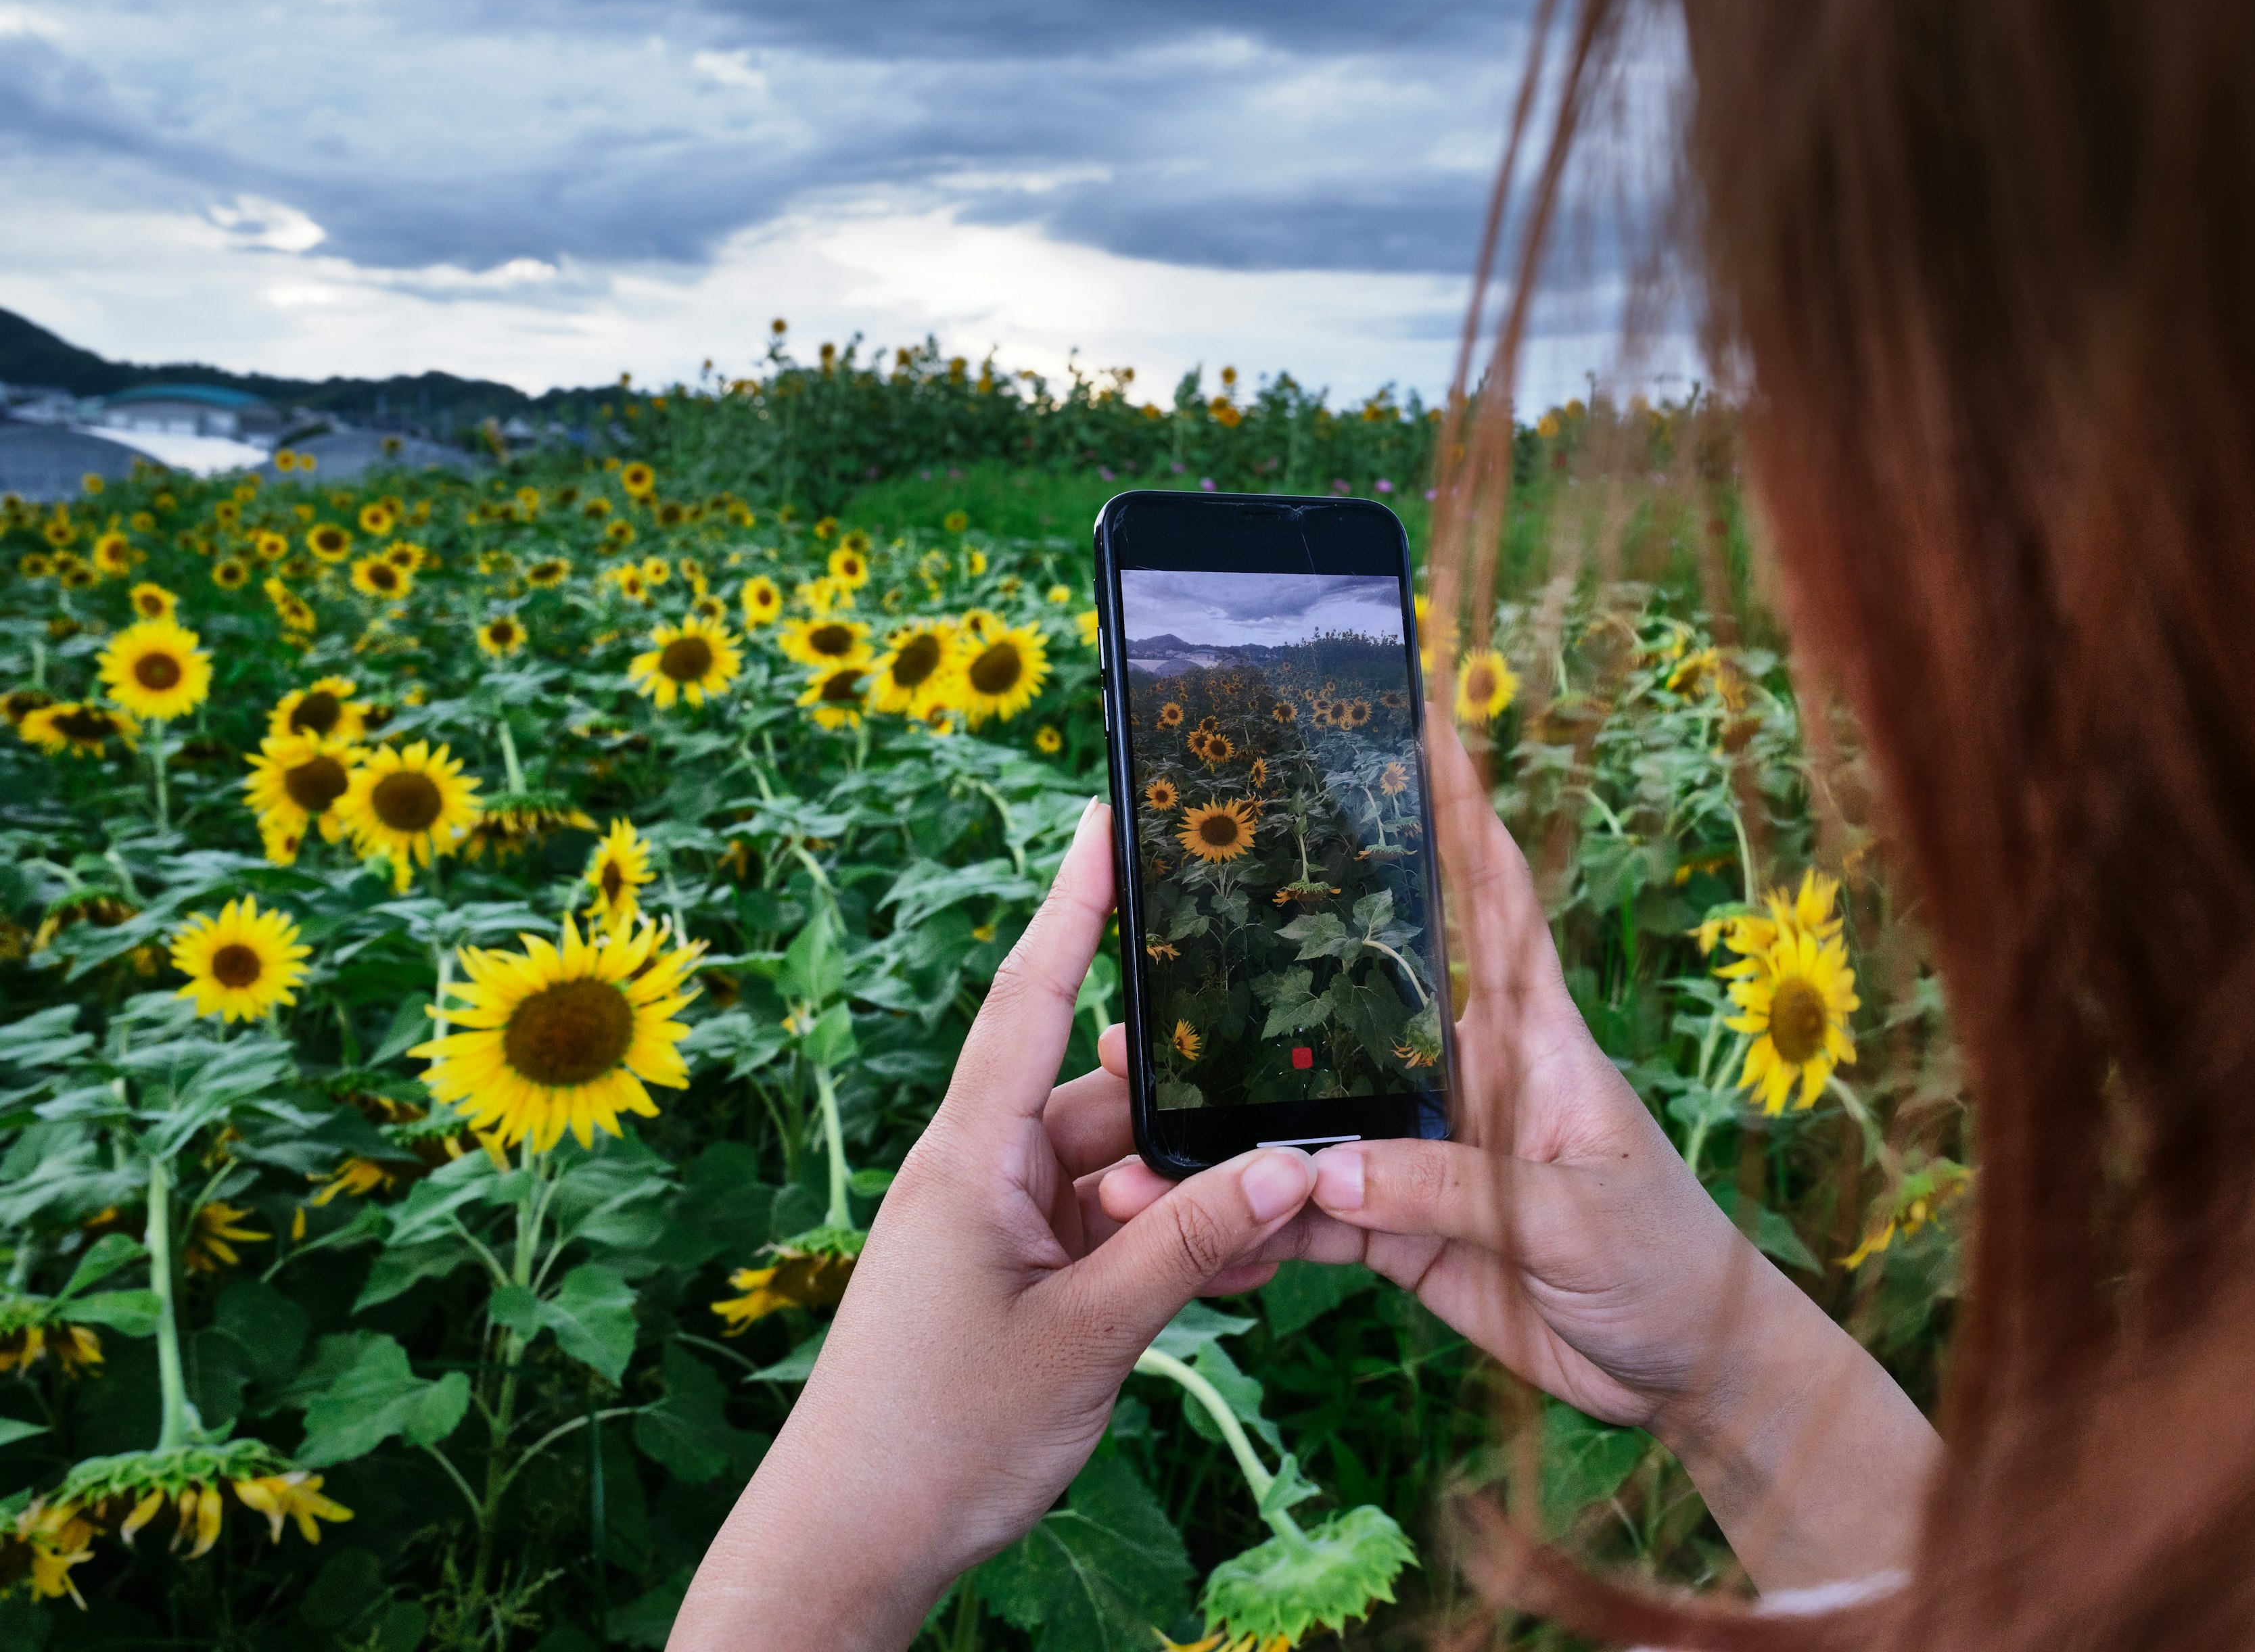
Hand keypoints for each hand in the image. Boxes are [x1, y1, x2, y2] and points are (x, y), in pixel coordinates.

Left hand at [672, 802, 1318, 1651]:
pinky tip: (1231, 1267)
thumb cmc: (939, 1436)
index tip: (1107, 816)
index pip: (1030, 996)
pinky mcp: (1013, 1273)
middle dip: (1193, 1112)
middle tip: (1286, 1113)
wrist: (852, 1547)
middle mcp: (980, 1170)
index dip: (1074, 902)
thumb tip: (1294, 1164)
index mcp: (970, 1156)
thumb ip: (1192, 1243)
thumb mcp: (1090, 1335)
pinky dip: (1165, 1238)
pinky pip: (1107, 1223)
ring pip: (1118, 1165)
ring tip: (1271, 1225)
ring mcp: (996, 1223)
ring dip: (1188, 1192)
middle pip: (1104, 1095)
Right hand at [1099, 714, 1937, 1590]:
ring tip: (1141, 1111)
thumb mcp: (1568, 1215)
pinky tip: (1190, 1219)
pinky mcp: (1403, 1226)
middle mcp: (1466, 1075)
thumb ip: (1447, 1187)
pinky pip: (1311, 1213)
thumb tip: (1320, 1169)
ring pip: (1310, 1114)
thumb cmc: (1666, 1259)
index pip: (1492, 899)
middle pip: (1359, 996)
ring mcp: (1425, 1149)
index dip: (1458, 809)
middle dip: (1274, 963)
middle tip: (1177, 925)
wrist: (1684, 1372)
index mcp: (1531, 1038)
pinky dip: (1256, 1221)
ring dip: (1234, 1120)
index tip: (1414, 715)